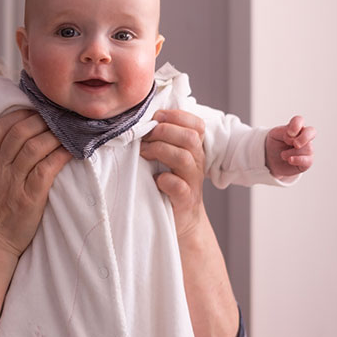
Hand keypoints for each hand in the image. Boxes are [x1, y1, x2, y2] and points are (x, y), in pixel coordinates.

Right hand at [0, 110, 70, 257]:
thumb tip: (24, 132)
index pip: (0, 127)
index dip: (20, 114)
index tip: (36, 110)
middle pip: (21, 132)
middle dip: (42, 121)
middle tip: (58, 119)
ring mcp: (12, 182)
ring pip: (36, 146)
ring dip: (55, 135)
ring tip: (68, 132)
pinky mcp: (29, 196)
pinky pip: (48, 167)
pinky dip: (62, 155)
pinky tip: (72, 151)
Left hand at [141, 109, 207, 237]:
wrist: (183, 220)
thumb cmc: (170, 184)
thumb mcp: (168, 158)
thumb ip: (162, 140)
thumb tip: (140, 119)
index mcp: (193, 149)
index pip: (196, 124)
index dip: (177, 116)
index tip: (156, 117)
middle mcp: (196, 162)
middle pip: (189, 137)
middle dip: (163, 131)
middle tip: (144, 138)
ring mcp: (192, 181)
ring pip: (184, 158)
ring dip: (160, 150)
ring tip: (143, 153)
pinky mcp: (184, 200)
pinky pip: (179, 186)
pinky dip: (166, 180)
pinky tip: (156, 179)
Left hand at [265, 115, 315, 178]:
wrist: (271, 160)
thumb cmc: (275, 145)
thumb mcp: (274, 135)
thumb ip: (283, 132)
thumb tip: (293, 137)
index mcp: (295, 128)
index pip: (300, 120)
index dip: (296, 125)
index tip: (288, 133)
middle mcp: (303, 137)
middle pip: (311, 131)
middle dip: (304, 137)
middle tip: (295, 144)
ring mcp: (306, 149)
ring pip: (307, 148)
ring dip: (291, 152)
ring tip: (282, 155)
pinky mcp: (306, 161)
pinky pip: (308, 160)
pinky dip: (298, 160)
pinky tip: (290, 160)